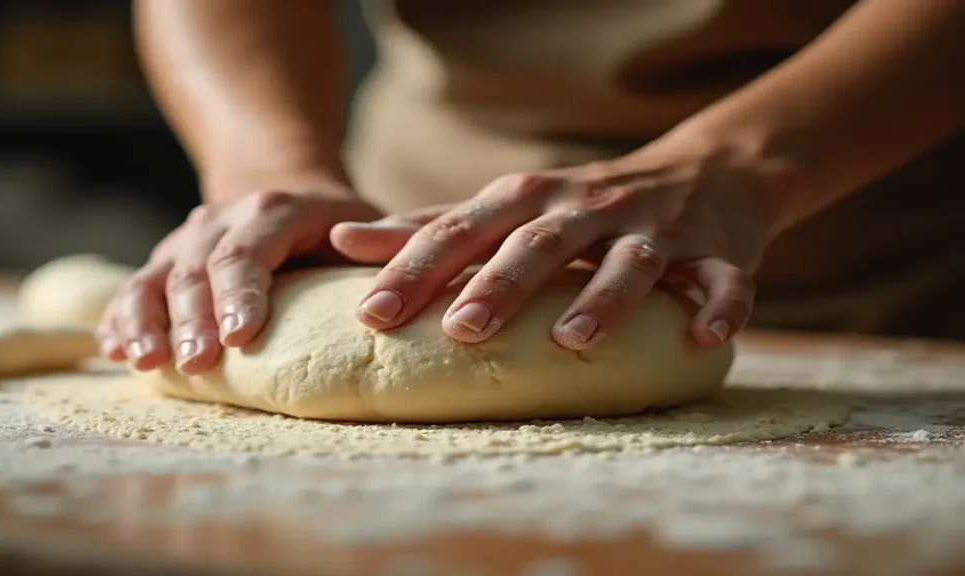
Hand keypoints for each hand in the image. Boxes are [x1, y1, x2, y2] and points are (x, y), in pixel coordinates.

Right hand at [97, 173, 381, 373]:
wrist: (284, 187)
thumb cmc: (337, 225)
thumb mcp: (368, 224)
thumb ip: (379, 252)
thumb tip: (385, 300)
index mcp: (275, 208)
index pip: (250, 250)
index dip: (241, 293)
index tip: (240, 337)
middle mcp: (222, 218)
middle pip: (198, 268)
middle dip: (194, 319)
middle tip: (197, 365)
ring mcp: (187, 238)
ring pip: (156, 277)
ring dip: (148, 321)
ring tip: (147, 364)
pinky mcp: (165, 260)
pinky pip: (134, 288)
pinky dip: (121, 319)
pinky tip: (115, 352)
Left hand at [331, 140, 786, 349]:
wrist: (706, 169)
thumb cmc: (582, 204)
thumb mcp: (506, 206)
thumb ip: (432, 226)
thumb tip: (342, 238)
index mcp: (528, 199)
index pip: (463, 230)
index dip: (417, 269)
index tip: (371, 315)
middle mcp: (587, 208)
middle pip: (539, 243)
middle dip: (501, 285)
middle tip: (460, 331)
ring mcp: (655, 229)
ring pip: (629, 261)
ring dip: (603, 299)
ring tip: (570, 341)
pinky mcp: (718, 252)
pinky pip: (723, 279)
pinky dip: (719, 305)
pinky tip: (702, 337)